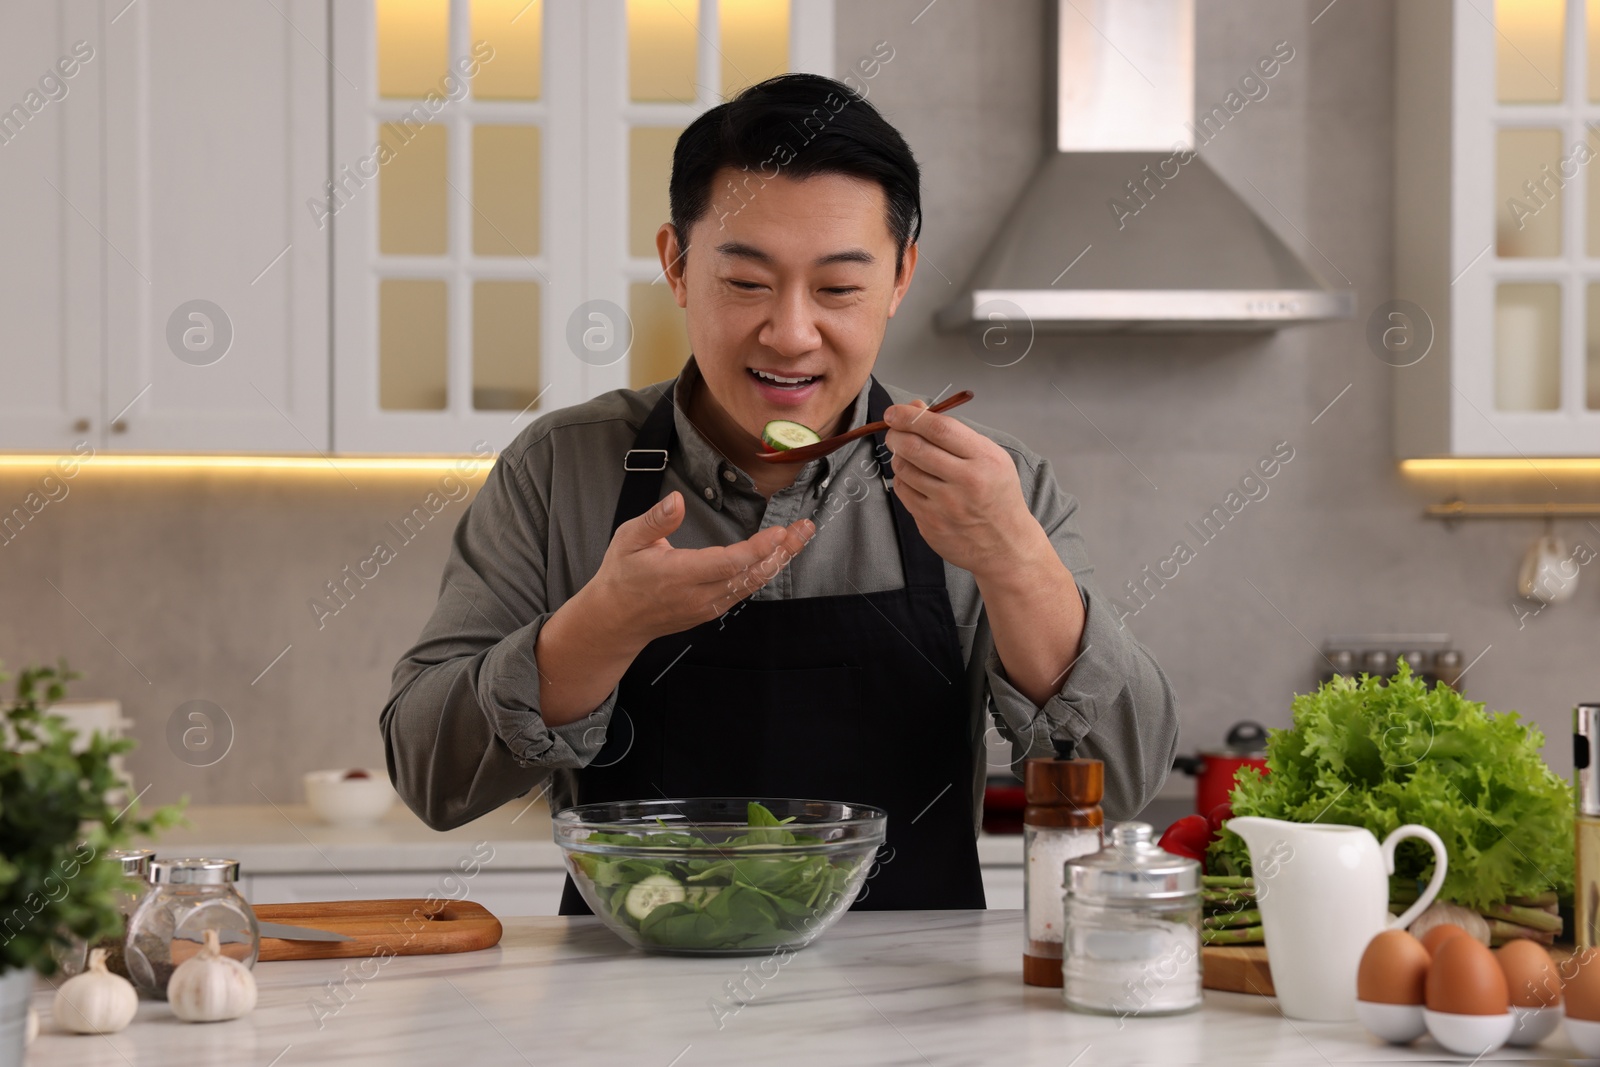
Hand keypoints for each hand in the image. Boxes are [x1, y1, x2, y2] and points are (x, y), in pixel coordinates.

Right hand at [589, 491, 814, 648]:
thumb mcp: (628, 539)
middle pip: (750, 576)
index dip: (757, 549)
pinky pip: (744, 592)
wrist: (615, 620)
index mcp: (678, 575)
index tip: (780, 532)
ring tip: (799, 537)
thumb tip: (677, 500)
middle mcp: (698, 595)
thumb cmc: (621, 576)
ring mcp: (707, 606)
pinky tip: (778, 555)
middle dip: (782, 552)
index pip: (727, 564)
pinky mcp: (711, 610)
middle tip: (805, 529)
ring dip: (778, 561)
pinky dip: (764, 572)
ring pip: (752, 585)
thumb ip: (655, 520)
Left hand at [882, 400, 1047, 578]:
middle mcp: (965, 482)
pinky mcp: (931, 524)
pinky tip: (915, 478)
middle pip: (915, 448)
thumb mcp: (990, 456)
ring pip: (904, 470)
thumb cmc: (997, 494)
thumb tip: (916, 407)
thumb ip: (953, 432)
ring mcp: (946, 506)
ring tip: (908, 455)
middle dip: (896, 434)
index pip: (940, 428)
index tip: (895, 412)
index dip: (911, 416)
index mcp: (984, 459)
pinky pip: (904, 492)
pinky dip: (903, 479)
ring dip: (899, 457)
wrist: (1005, 545)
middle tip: (893, 431)